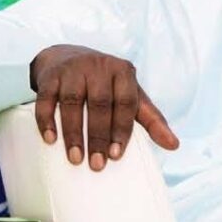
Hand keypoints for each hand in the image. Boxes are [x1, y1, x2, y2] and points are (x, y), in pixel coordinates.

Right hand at [30, 44, 178, 170]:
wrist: (66, 56)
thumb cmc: (105, 83)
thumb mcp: (131, 95)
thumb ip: (151, 119)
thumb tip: (174, 145)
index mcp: (123, 71)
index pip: (126, 102)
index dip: (122, 129)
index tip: (117, 155)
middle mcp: (99, 67)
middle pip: (100, 104)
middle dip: (98, 137)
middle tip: (97, 164)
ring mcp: (73, 69)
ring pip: (73, 102)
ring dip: (73, 133)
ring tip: (75, 158)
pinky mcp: (50, 76)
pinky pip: (47, 99)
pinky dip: (47, 120)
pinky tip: (50, 139)